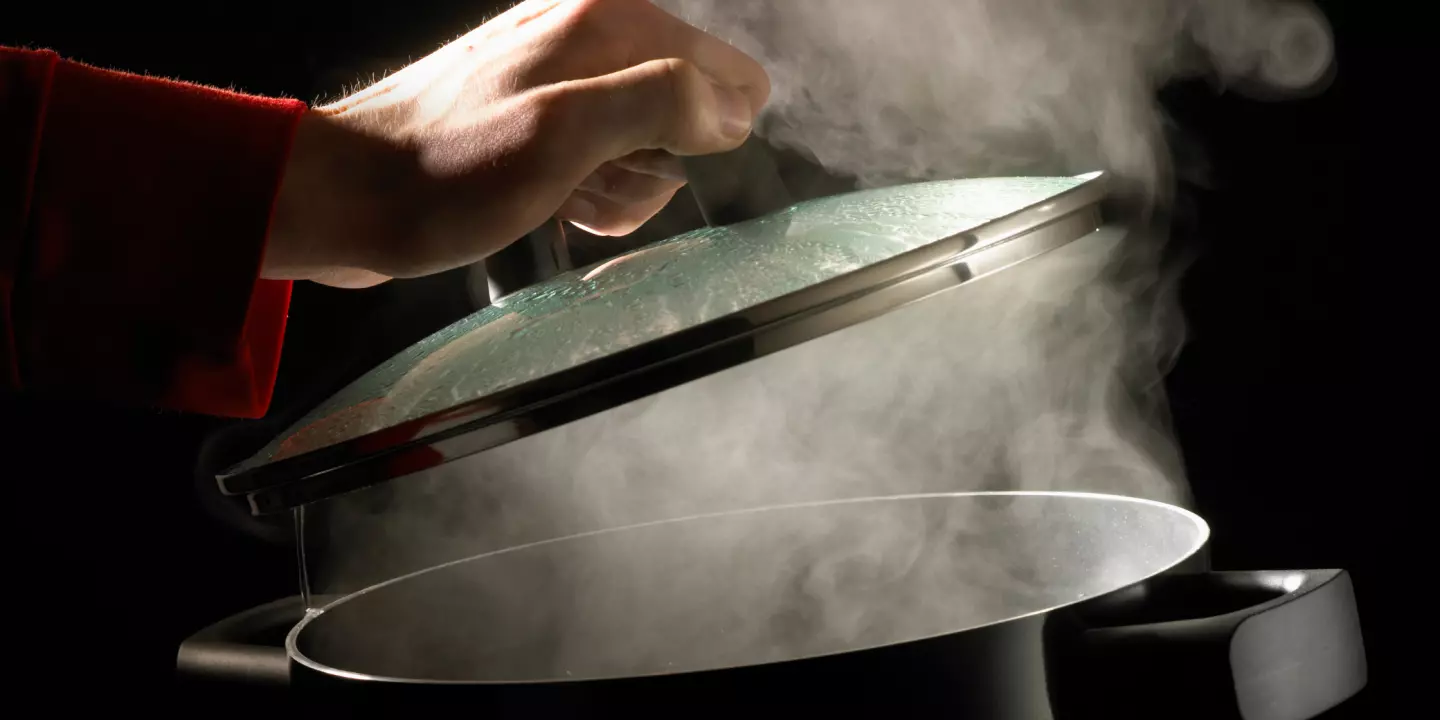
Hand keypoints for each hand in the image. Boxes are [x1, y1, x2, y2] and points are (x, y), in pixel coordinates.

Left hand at [264, 0, 769, 287]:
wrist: (346, 196)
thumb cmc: (447, 173)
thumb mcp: (562, 136)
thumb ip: (658, 104)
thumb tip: (733, 110)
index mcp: (607, 24)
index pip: (727, 75)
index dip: (706, 138)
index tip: (648, 169)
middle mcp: (589, 36)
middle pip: (689, 116)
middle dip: (656, 169)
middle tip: (592, 190)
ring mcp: (560, 77)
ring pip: (645, 146)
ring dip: (620, 190)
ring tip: (564, 202)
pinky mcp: (535, 118)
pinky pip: (600, 160)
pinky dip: (588, 193)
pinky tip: (552, 207)